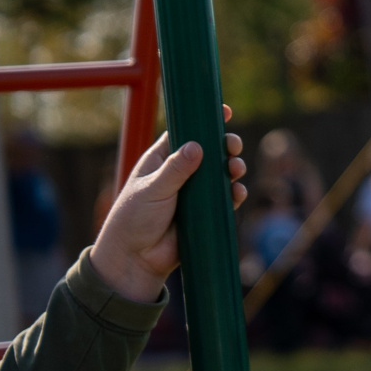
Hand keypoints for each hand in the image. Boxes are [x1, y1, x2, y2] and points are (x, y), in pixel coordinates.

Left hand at [90, 107, 247, 302]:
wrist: (136, 259)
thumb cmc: (134, 219)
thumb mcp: (152, 190)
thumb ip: (176, 169)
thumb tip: (197, 146)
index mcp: (161, 160)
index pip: (184, 133)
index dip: (203, 122)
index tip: (222, 111)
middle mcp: (180, 174)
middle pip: (209, 151)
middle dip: (224, 145)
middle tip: (232, 145)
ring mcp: (194, 193)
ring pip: (221, 174)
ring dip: (232, 168)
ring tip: (235, 169)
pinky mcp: (206, 213)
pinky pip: (225, 199)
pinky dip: (234, 194)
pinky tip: (236, 193)